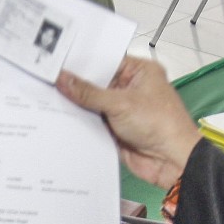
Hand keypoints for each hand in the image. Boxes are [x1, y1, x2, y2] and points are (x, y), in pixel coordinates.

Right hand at [57, 56, 200, 190]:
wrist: (172, 162)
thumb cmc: (163, 126)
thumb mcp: (121, 103)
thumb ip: (89, 92)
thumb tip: (66, 80)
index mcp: (140, 72)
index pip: (105, 61)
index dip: (83, 64)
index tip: (59, 63)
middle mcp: (131, 89)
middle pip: (97, 83)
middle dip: (77, 85)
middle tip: (51, 81)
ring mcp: (123, 109)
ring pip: (93, 104)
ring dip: (78, 105)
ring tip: (52, 99)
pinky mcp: (117, 128)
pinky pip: (94, 122)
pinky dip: (82, 122)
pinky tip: (63, 118)